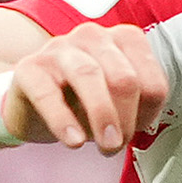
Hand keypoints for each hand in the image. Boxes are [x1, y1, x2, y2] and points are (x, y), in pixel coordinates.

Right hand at [0, 25, 166, 150]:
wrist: (35, 106)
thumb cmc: (83, 102)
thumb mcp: (119, 105)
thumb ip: (137, 108)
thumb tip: (141, 124)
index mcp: (123, 41)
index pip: (151, 79)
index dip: (149, 112)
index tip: (139, 128)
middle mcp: (93, 36)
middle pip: (124, 78)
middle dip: (127, 118)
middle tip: (118, 143)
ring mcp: (60, 48)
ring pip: (88, 75)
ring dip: (102, 116)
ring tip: (106, 145)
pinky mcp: (30, 67)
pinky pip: (48, 93)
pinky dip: (63, 121)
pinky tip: (73, 140)